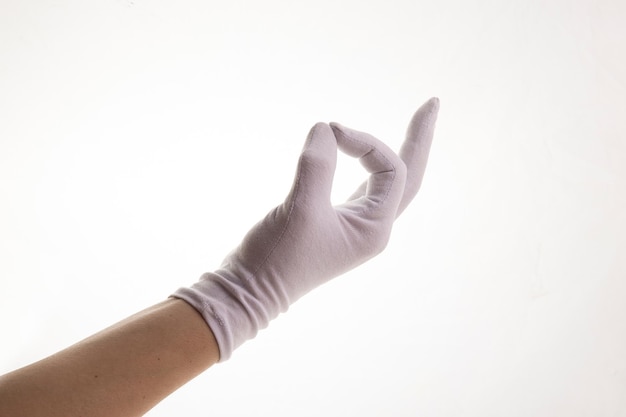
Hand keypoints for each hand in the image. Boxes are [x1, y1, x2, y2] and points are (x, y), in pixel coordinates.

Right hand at [173, 97, 439, 359]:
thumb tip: (325, 128)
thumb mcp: (301, 208)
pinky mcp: (334, 222)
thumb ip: (317, 165)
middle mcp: (372, 227)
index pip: (390, 169)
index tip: (331, 131)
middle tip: (432, 103)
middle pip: (407, 176)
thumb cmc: (278, 257)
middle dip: (418, 139)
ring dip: (394, 151)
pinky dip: (365, 164)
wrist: (250, 290)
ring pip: (386, 182)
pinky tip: (364, 154)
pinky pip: (362, 187)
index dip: (365, 142)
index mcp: (375, 227)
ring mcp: (355, 225)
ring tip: (415, 123)